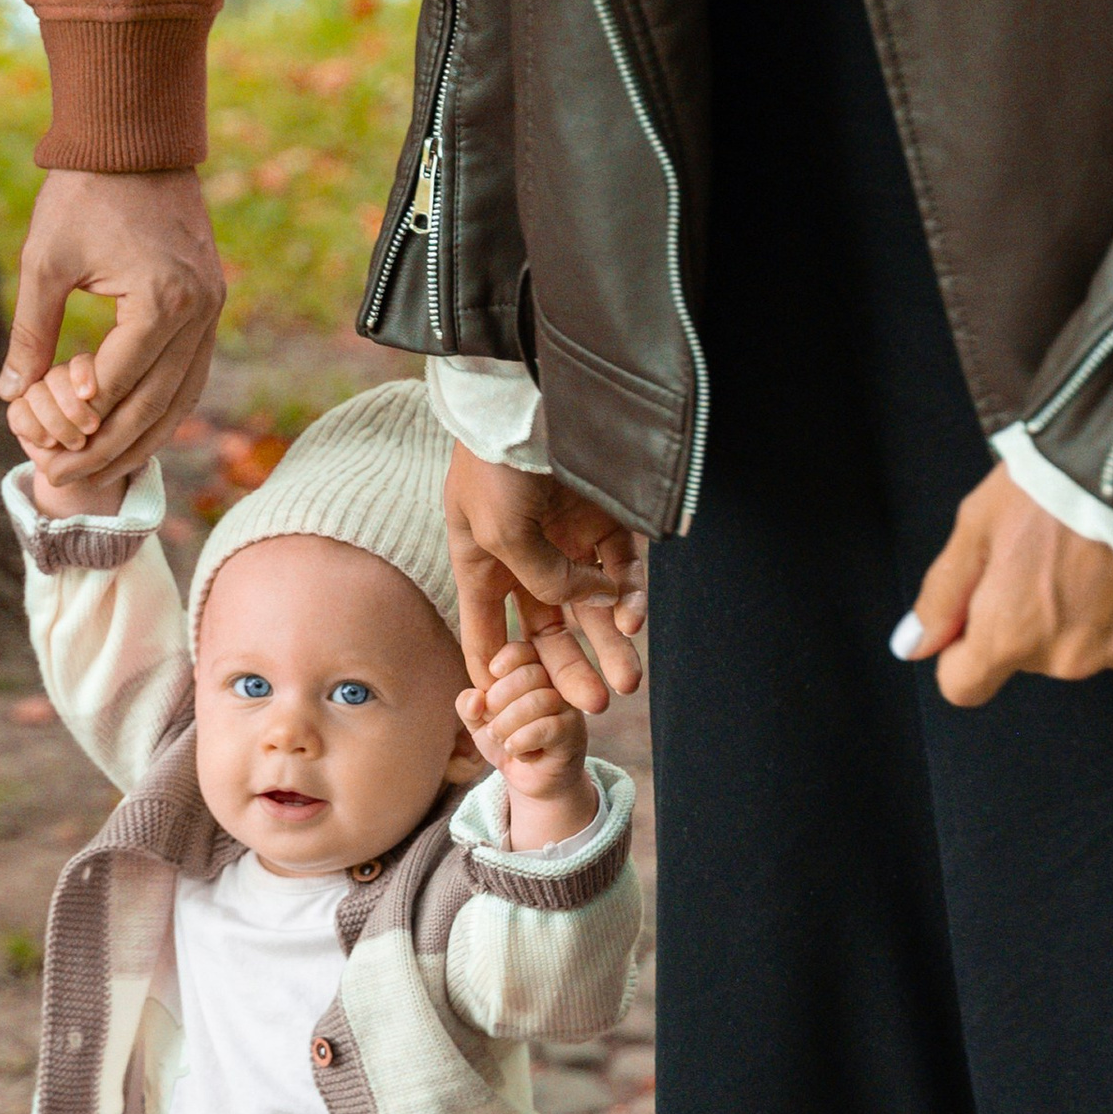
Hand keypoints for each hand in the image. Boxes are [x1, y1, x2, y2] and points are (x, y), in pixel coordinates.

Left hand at [0, 169, 222, 488]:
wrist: (135, 139)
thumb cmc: (83, 193)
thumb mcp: (44, 262)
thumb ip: (30, 332)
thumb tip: (9, 394)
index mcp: (160, 301)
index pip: (118, 384)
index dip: (81, 423)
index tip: (47, 451)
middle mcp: (198, 310)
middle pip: (156, 403)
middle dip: (109, 446)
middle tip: (66, 473)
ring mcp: (212, 306)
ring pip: (183, 396)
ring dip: (144, 437)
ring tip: (104, 467)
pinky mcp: (211, 300)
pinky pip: (193, 372)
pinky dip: (166, 406)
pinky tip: (138, 430)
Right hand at [444, 445, 647, 712]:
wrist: (528, 400)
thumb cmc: (496, 467)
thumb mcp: (500, 537)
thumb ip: (541, 583)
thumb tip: (584, 608)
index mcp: (482, 565)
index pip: (487, 633)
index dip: (497, 672)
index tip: (511, 713)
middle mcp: (524, 559)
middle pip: (549, 629)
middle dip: (570, 668)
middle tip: (594, 706)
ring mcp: (567, 539)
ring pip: (592, 607)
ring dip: (608, 642)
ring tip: (627, 680)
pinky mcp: (605, 520)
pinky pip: (621, 570)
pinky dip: (627, 596)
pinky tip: (630, 617)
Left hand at [459, 637, 597, 848]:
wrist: (532, 780)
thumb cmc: (508, 740)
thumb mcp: (480, 723)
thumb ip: (469, 707)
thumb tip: (473, 698)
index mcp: (534, 670)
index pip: (523, 650)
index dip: (505, 661)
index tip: (490, 680)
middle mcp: (557, 684)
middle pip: (529, 674)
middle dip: (499, 700)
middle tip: (491, 724)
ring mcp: (569, 707)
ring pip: (538, 701)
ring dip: (508, 724)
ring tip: (502, 740)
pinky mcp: (574, 734)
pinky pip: (547, 728)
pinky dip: (522, 741)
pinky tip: (517, 751)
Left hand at [897, 466, 1112, 707]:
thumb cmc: (1060, 487)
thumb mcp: (978, 525)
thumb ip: (942, 594)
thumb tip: (912, 645)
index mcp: (1009, 635)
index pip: (964, 685)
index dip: (962, 652)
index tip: (975, 615)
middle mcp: (1065, 659)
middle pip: (1027, 657)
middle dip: (1028, 616)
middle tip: (1047, 553)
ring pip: (1082, 645)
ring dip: (1082, 610)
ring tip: (1095, 552)